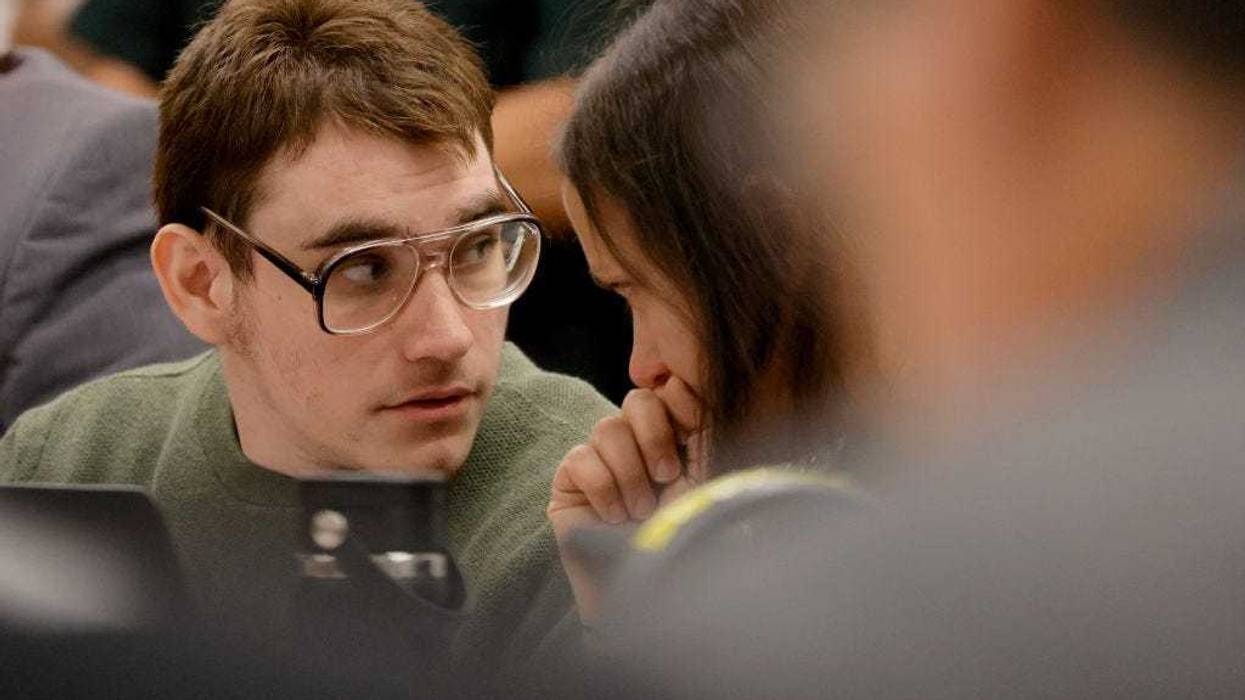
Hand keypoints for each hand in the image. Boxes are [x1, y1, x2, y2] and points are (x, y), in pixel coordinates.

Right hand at [548, 378, 708, 619]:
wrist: (651, 593)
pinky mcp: (570, 481)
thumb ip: (702, 432)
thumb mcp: (706, 481)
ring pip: (608, 428)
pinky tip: (614, 516)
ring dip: (630, 473)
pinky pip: (581, 458)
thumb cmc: (683, 541)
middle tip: (667, 476)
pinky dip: (603, 487)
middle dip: (654, 436)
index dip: (680, 408)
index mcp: (675, 439)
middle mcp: (637, 445)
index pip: (669, 393)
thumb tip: (683, 387)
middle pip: (638, 400)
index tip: (694, 438)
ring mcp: (601, 460)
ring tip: (641, 510)